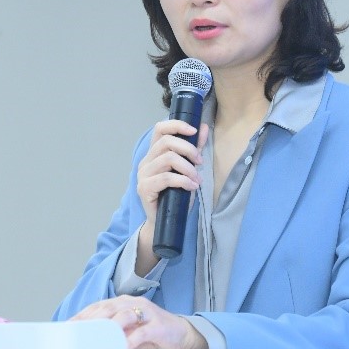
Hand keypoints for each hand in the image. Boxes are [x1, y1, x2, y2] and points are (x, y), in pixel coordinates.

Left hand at [69, 295, 208, 348]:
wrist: (180, 333)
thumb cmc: (150, 333)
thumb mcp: (127, 332)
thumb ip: (110, 333)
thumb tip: (87, 342)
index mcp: (121, 304)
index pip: (96, 308)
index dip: (81, 317)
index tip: (66, 327)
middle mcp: (132, 303)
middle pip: (107, 308)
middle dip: (90, 320)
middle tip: (76, 332)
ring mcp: (146, 312)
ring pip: (124, 315)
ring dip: (109, 326)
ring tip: (96, 338)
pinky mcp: (158, 325)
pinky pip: (142, 331)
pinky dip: (131, 339)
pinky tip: (123, 347)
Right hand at [133, 119, 207, 271]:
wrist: (164, 223)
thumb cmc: (175, 196)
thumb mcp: (188, 169)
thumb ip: (194, 149)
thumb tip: (205, 128)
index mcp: (154, 153)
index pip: (160, 128)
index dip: (177, 125)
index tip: (194, 131)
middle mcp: (146, 161)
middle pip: (166, 142)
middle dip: (188, 149)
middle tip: (200, 163)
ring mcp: (143, 175)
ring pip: (167, 159)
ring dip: (188, 168)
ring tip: (197, 180)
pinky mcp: (144, 188)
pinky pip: (166, 178)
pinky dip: (183, 181)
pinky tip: (191, 187)